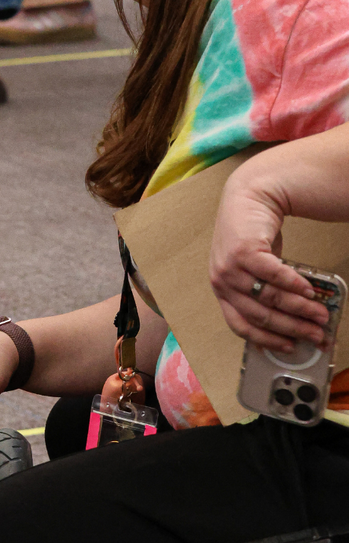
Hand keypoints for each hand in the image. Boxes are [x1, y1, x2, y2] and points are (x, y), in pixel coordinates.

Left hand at [210, 169, 329, 351]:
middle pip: (260, 315)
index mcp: (221, 289)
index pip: (241, 325)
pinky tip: (309, 291)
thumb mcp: (251, 268)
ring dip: (300, 309)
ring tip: (320, 314)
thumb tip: (292, 318)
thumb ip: (263, 290)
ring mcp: (229, 265)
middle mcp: (221, 280)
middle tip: (316, 334)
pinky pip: (273, 274)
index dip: (267, 339)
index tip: (290, 346)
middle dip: (292, 328)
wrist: (249, 195)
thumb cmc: (252, 235)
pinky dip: (294, 285)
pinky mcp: (243, 250)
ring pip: (270, 297)